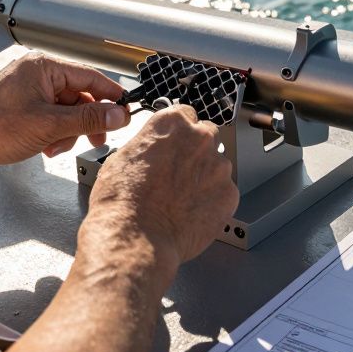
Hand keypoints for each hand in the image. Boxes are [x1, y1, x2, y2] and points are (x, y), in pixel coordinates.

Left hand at [0, 53, 130, 170]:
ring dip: (68, 131)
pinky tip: (45, 147)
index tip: (126, 114)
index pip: (91, 78)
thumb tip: (118, 115)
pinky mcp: (21, 107)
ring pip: (66, 110)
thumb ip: (88, 119)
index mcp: (44, 67)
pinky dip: (54, 133)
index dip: (112, 97)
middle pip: (80, 95)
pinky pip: (50, 117)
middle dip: (87, 121)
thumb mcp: (50, 125)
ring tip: (56, 147)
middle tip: (97, 139)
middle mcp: (37, 74)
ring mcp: (28, 90)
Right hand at [84, 106, 239, 265]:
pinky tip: (193, 212)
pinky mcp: (230, 193)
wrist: (136, 237)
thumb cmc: (122, 202)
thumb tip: (152, 149)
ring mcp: (218, 166)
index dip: (179, 132)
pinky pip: (225, 192)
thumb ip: (148, 144)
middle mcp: (200, 138)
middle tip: (179, 174)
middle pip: (206, 136)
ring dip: (205, 177)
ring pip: (217, 166)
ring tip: (183, 199)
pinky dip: (213, 200)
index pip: (186, 114)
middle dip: (196, 151)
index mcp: (172, 124)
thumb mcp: (122, 157)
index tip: (176, 143)